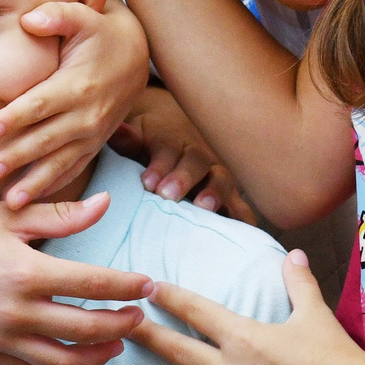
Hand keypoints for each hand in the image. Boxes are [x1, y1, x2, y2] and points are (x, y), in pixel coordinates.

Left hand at [0, 0, 149, 206]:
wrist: (135, 57)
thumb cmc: (100, 34)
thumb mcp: (84, 17)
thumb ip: (57, 15)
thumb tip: (28, 18)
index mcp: (77, 85)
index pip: (41, 103)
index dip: (15, 117)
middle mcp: (86, 114)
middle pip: (46, 139)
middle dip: (17, 157)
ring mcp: (92, 133)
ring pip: (59, 162)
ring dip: (34, 182)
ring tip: (9, 201)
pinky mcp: (94, 143)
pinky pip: (74, 168)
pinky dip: (53, 184)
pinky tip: (32, 198)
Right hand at [0, 184, 151, 364]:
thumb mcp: (10, 214)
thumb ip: (62, 215)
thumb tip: (107, 203)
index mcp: (26, 272)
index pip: (93, 284)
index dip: (127, 286)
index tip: (149, 284)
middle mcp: (14, 311)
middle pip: (86, 328)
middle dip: (121, 324)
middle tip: (140, 317)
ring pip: (62, 361)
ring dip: (96, 355)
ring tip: (116, 344)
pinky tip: (74, 355)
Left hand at [112, 87, 252, 219]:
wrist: (176, 136)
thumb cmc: (150, 147)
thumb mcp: (137, 138)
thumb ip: (128, 140)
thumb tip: (118, 130)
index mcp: (173, 141)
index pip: (167, 148)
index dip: (160, 165)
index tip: (147, 183)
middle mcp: (199, 155)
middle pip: (196, 161)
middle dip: (184, 177)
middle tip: (168, 195)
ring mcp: (217, 175)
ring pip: (222, 180)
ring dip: (215, 193)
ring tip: (204, 207)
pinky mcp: (230, 196)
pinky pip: (240, 207)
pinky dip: (244, 219)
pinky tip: (246, 234)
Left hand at [118, 251, 354, 364]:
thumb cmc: (335, 356)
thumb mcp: (315, 313)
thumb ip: (297, 282)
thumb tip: (292, 254)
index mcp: (244, 337)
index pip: (196, 311)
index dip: (169, 297)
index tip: (146, 288)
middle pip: (178, 350)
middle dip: (145, 335)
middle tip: (117, 324)